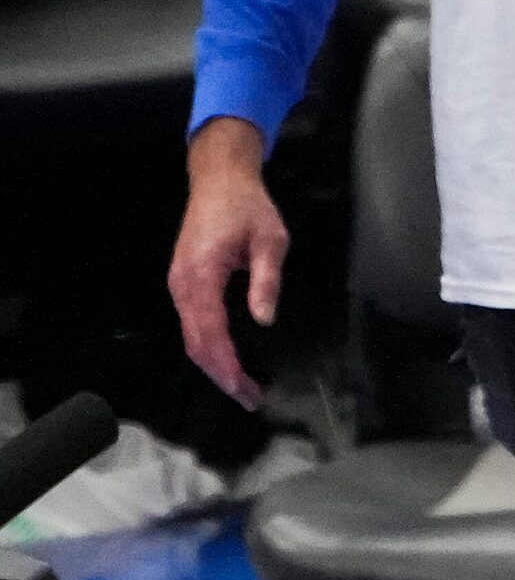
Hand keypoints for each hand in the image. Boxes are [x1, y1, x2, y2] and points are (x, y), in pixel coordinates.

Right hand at [169, 120, 288, 409]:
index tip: (246, 389)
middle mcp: (182, 285)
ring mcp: (179, 285)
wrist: (219, 180)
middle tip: (250, 398)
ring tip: (243, 387)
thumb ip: (266, 280)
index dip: (227, 366)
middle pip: (196, 344)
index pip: (211, 333)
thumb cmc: (247, 206)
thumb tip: (264, 318)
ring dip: (214, 365)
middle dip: (221, 375)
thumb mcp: (270, 239)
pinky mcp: (184, 284)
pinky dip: (208, 348)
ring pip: (191, 338)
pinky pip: (192, 325)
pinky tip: (228, 360)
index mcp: (201, 275)